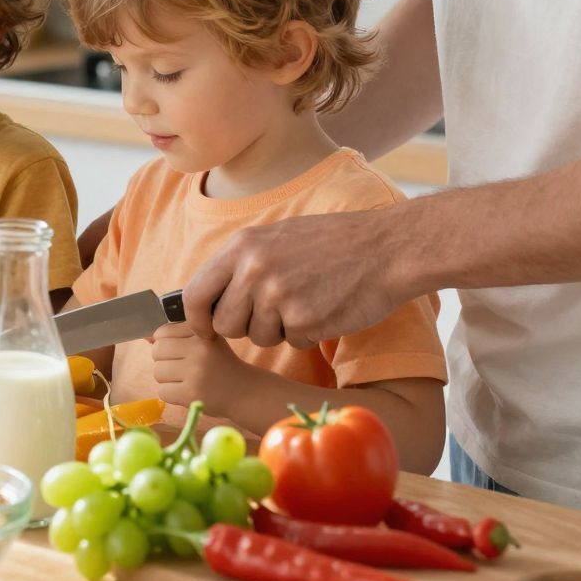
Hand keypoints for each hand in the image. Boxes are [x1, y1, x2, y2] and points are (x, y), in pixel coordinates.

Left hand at [149, 324, 268, 423]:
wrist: (244, 391)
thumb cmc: (220, 363)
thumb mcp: (204, 340)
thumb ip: (176, 335)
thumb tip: (145, 336)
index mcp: (201, 334)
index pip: (161, 332)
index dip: (166, 342)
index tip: (180, 351)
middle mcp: (198, 351)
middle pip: (156, 351)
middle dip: (164, 360)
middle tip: (180, 367)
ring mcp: (195, 374)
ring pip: (157, 372)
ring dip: (166, 378)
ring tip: (184, 379)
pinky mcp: (191, 395)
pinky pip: (162, 392)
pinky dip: (171, 394)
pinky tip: (186, 391)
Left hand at [180, 207, 410, 348]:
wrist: (385, 248)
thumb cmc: (331, 243)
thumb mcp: (274, 238)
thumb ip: (240, 264)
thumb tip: (205, 298)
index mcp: (242, 247)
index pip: (195, 294)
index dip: (196, 319)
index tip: (204, 330)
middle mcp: (254, 271)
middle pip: (224, 324)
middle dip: (242, 327)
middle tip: (270, 314)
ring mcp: (279, 297)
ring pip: (257, 337)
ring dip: (278, 330)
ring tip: (304, 301)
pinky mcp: (306, 320)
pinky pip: (292, 342)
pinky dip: (307, 333)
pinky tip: (324, 307)